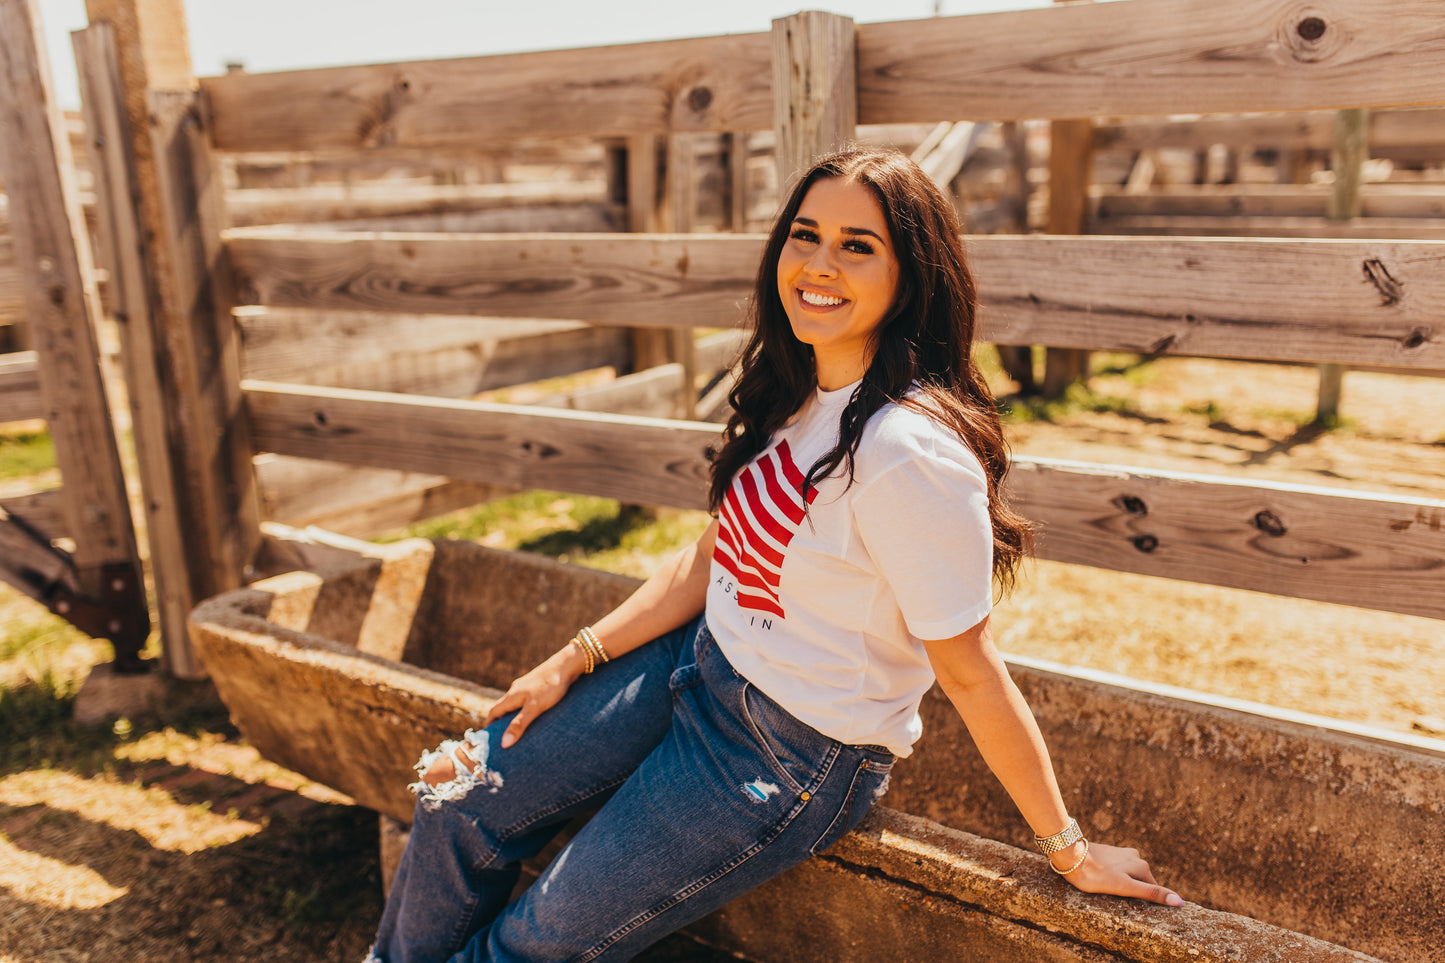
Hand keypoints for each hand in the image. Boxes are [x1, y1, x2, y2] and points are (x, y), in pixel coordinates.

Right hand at [483, 645, 587, 747]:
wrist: (567, 664)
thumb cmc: (550, 686)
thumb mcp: (534, 707)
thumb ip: (519, 724)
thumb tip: (504, 743)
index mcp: (512, 696)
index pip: (493, 712)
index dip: (489, 725)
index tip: (487, 737)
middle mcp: (516, 690)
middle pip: (502, 707)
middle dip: (499, 721)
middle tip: (501, 736)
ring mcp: (526, 686)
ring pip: (514, 703)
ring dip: (511, 715)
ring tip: (517, 728)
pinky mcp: (537, 685)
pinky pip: (525, 700)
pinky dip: (523, 709)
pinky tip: (533, 714)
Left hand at [1053, 841, 1184, 906]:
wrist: (1070, 855)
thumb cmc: (1095, 874)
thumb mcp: (1125, 887)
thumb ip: (1151, 893)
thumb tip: (1179, 901)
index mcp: (1142, 866)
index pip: (1153, 890)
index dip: (1149, 901)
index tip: (1139, 911)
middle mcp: (1135, 857)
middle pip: (1141, 882)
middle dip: (1134, 892)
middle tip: (1119, 903)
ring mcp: (1121, 853)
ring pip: (1128, 875)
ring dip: (1124, 884)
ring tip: (1108, 891)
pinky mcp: (1108, 853)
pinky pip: (1117, 869)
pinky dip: (1114, 877)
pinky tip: (1102, 881)